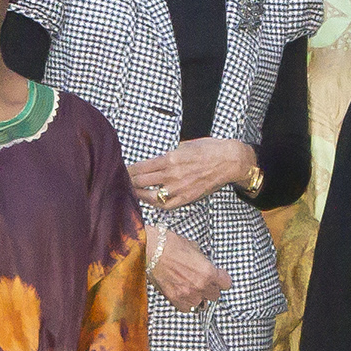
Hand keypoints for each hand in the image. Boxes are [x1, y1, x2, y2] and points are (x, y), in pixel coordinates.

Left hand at [129, 138, 258, 210]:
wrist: (229, 161)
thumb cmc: (208, 149)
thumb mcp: (184, 145)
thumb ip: (168, 155)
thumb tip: (156, 162)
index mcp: (169, 159)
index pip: (140, 168)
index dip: (128, 171)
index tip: (121, 171)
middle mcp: (171, 175)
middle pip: (141, 182)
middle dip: (129, 183)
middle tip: (120, 183)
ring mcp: (179, 189)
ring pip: (150, 196)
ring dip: (138, 195)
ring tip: (131, 193)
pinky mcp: (187, 198)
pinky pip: (166, 205)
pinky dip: (155, 203)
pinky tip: (149, 200)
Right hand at [146, 228, 229, 311]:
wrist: (150, 250)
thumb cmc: (169, 245)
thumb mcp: (194, 248)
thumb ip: (203, 261)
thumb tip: (204, 265)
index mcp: (208, 272)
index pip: (226, 284)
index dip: (222, 280)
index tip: (219, 278)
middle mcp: (200, 286)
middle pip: (215, 295)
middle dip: (210, 288)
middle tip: (203, 281)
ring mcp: (187, 295)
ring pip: (201, 303)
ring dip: (198, 296)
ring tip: (191, 287)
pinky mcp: (175, 299)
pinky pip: (187, 308)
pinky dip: (186, 303)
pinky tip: (182, 293)